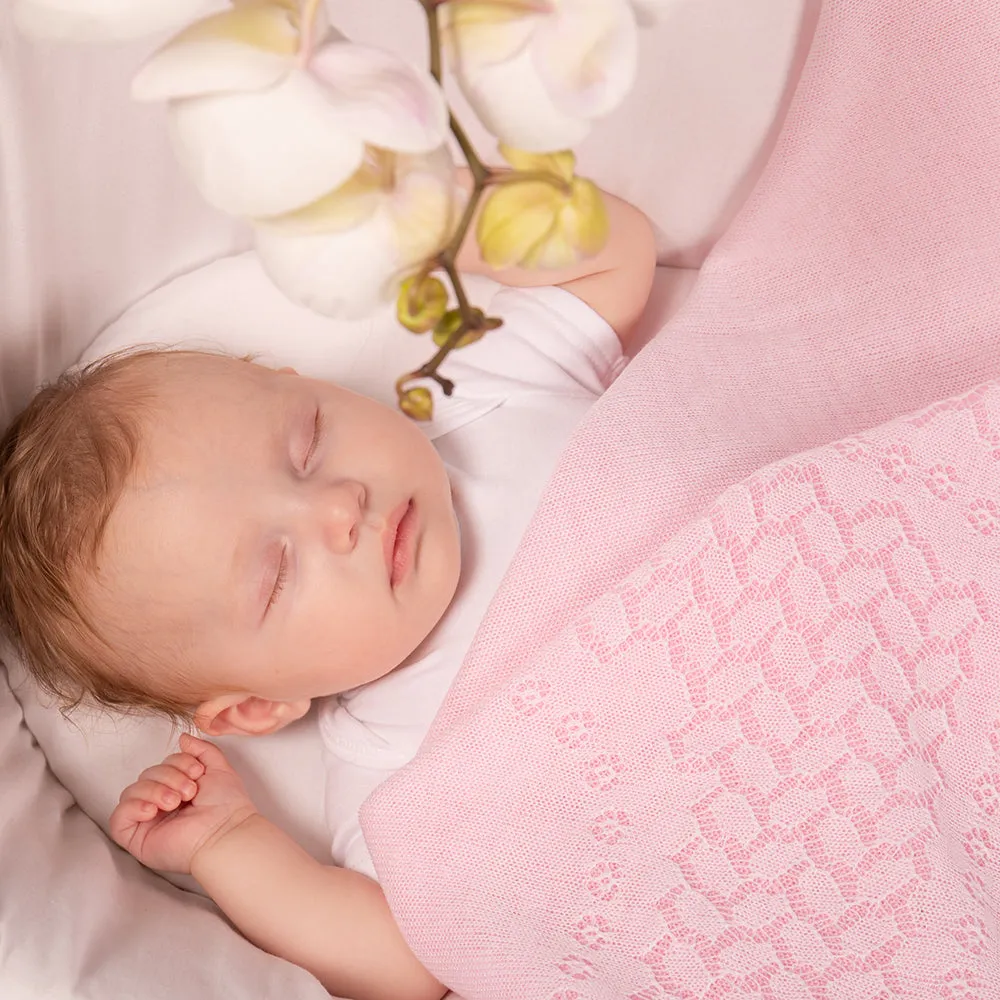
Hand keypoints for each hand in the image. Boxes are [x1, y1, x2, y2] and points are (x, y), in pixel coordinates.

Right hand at [109, 733, 257, 874]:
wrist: (225, 831)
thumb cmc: (226, 805)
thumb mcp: (218, 767)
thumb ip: (201, 749)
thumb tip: (183, 738)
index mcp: (176, 788)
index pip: (161, 764)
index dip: (177, 762)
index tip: (197, 772)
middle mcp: (160, 804)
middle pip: (146, 776)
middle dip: (168, 777)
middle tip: (189, 792)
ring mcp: (147, 822)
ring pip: (131, 792)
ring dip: (155, 790)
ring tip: (175, 802)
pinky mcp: (136, 839)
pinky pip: (118, 818)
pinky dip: (134, 807)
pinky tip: (153, 810)